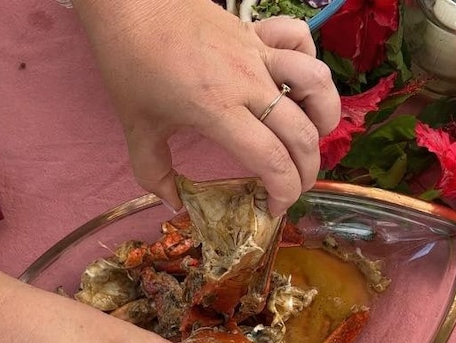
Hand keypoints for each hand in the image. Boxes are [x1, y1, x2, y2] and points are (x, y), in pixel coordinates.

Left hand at [71, 0, 339, 214]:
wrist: (130, 4)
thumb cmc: (131, 64)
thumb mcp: (136, 127)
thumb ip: (153, 173)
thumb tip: (174, 204)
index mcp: (219, 111)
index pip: (273, 161)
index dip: (283, 193)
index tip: (274, 210)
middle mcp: (248, 83)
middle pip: (302, 134)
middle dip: (308, 172)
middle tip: (294, 187)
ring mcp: (257, 53)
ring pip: (317, 82)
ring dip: (325, 114)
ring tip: (313, 134)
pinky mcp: (257, 31)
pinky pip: (299, 40)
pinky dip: (307, 61)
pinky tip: (293, 83)